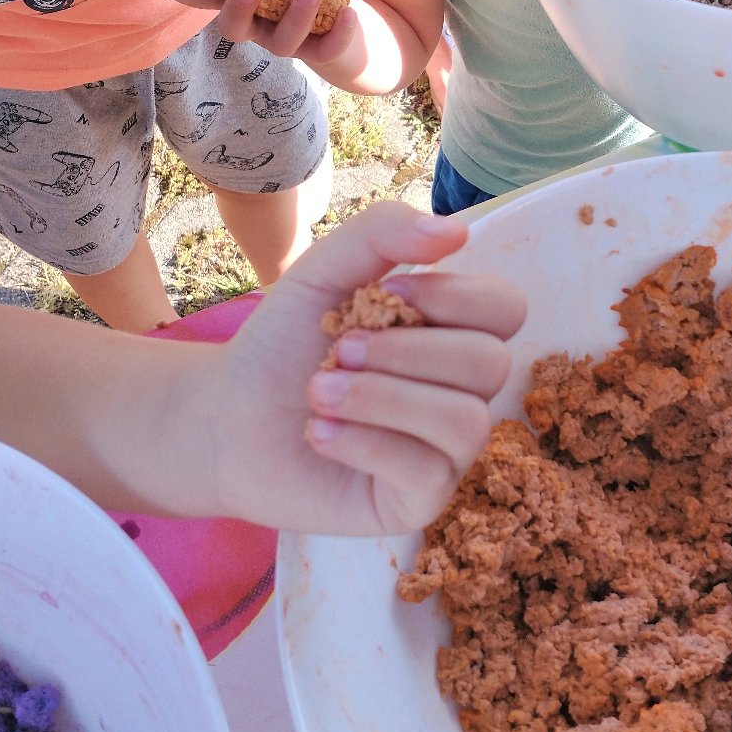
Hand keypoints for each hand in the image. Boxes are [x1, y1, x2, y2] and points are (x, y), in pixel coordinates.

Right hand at [145, 0, 360, 64]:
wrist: (340, 14)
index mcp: (236, 0)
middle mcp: (256, 25)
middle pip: (234, 29)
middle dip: (237, 10)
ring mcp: (287, 41)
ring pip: (283, 42)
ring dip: (295, 17)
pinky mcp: (322, 50)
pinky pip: (327, 49)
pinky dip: (339, 33)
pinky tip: (350, 13)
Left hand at [192, 202, 525, 535]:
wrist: (225, 416)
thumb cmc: (284, 345)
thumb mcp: (324, 271)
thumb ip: (384, 234)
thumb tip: (457, 231)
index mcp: (452, 333)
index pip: (506, 308)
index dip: (456, 297)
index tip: (389, 293)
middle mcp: (461, 391)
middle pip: (491, 363)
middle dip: (407, 351)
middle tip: (339, 348)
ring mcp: (446, 451)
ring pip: (466, 421)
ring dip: (382, 398)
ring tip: (320, 392)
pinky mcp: (418, 500)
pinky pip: (427, 471)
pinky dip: (364, 442)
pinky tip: (319, 433)